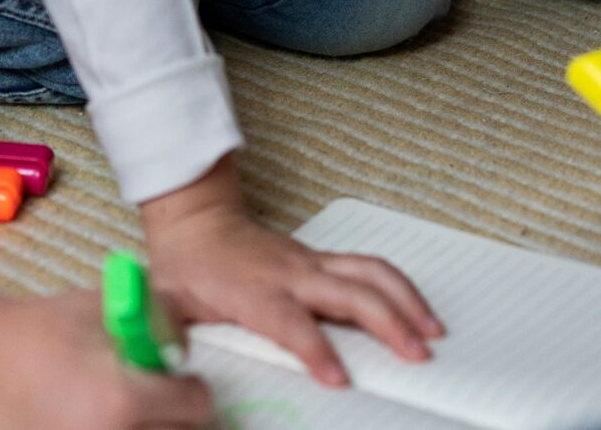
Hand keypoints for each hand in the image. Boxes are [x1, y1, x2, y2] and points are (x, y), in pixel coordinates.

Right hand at [0, 251, 213, 428]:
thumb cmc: (39, 328)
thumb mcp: (102, 308)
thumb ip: (153, 317)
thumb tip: (186, 338)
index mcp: (125, 400)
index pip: (196, 406)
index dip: (191, 387)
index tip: (179, 381)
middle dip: (174, 417)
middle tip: (158, 399)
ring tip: (126, 410)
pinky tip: (101, 421)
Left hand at [142, 157, 442, 387]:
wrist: (196, 223)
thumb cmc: (185, 268)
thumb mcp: (167, 306)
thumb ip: (170, 339)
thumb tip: (170, 370)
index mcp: (252, 291)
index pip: (290, 322)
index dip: (316, 349)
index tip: (340, 377)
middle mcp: (289, 274)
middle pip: (349, 293)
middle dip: (388, 323)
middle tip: (416, 356)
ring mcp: (310, 262)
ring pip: (369, 272)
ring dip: (406, 301)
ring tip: (433, 332)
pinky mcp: (323, 259)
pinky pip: (370, 267)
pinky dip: (401, 287)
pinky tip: (418, 310)